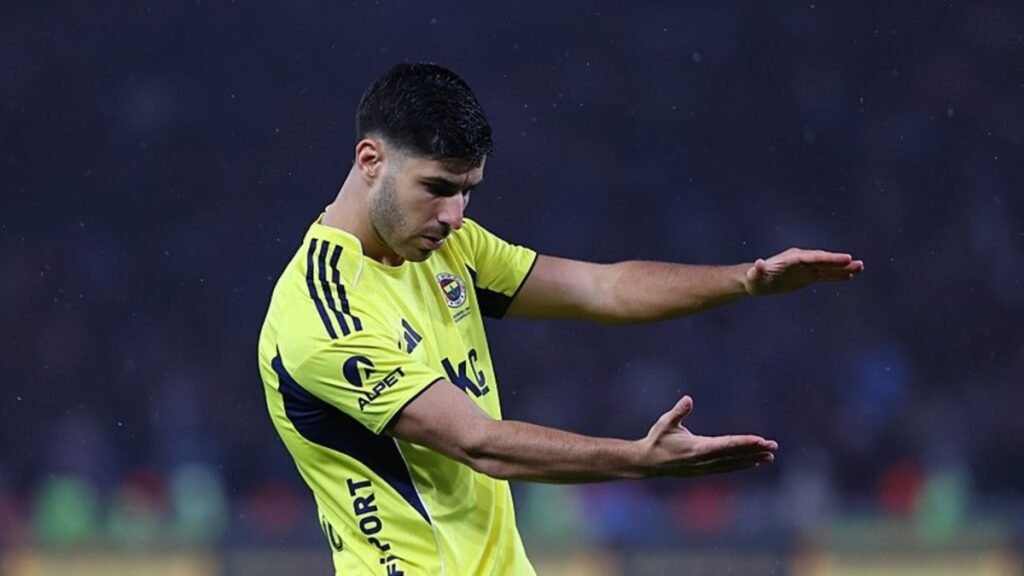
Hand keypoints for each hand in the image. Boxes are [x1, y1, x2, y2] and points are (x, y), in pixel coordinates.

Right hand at [637, 396, 776, 476]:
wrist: (647, 463)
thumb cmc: (656, 440)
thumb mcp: (664, 423)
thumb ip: (678, 412)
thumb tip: (688, 399)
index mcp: (696, 448)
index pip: (725, 445)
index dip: (744, 443)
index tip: (760, 440)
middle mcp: (704, 460)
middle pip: (734, 455)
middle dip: (754, 450)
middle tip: (773, 446)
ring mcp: (705, 467)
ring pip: (733, 463)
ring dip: (752, 459)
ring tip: (770, 456)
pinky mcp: (704, 470)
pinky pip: (727, 467)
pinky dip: (741, 465)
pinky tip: (753, 463)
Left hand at [744, 247, 863, 295]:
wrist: (755, 281)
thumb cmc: (754, 279)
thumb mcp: (754, 276)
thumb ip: (758, 270)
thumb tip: (759, 263)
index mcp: (793, 259)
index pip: (815, 258)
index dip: (830, 258)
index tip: (845, 258)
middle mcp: (802, 260)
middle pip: (824, 260)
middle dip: (840, 262)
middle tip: (858, 263)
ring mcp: (805, 267)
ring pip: (827, 267)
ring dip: (843, 268)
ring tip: (860, 268)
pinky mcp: (807, 276)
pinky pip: (824, 275)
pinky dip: (836, 275)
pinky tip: (849, 276)